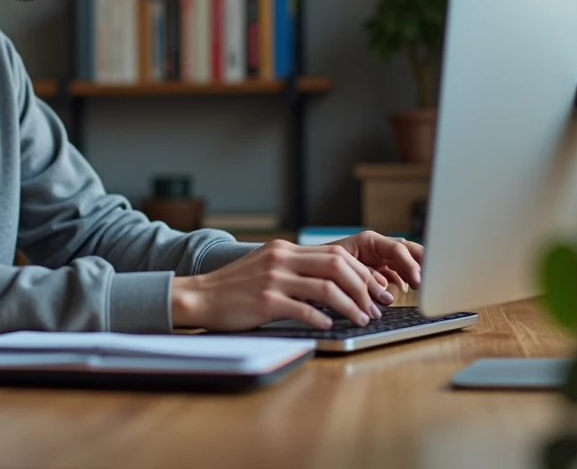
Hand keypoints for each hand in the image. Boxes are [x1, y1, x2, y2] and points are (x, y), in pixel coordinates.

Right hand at [170, 238, 399, 331]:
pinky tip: (330, 325)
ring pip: (327, 288)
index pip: (335, 253)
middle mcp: (281, 259)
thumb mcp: (266, 267)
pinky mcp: (265, 301)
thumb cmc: (234, 288)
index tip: (374, 290)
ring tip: (361, 319)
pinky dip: (322, 318)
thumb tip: (333, 283)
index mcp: (284, 249)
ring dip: (350, 306)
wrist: (199, 296)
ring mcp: (273, 279)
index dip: (361, 273)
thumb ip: (295, 269)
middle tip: (376, 306)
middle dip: (363, 287)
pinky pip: (304, 310)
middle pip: (337, 265)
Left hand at [329, 231, 422, 290]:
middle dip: (421, 263)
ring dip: (414, 273)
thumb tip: (385, 289)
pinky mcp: (378, 270)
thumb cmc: (323, 262)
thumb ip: (365, 275)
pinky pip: (397, 274)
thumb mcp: (343, 265)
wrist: (312, 268)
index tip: (418, 280)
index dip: (410, 265)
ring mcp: (379, 258)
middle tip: (430, 280)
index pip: (398, 249)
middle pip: (408, 251)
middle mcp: (377, 248)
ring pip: (404, 262)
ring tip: (423, 285)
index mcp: (370, 241)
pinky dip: (404, 281)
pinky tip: (409, 288)